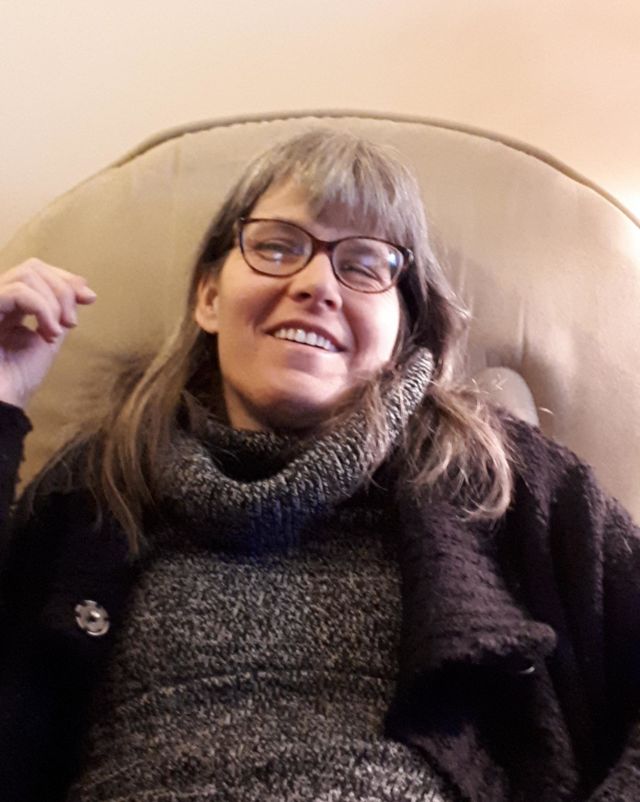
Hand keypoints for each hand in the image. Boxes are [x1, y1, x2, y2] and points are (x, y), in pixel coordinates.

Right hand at [0, 259, 96, 408]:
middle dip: (63, 289)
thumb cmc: (18, 379)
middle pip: (33, 267)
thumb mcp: (48, 339)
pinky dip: (43, 308)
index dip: (65, 279)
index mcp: (9, 304)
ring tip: (58, 332)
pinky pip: (18, 292)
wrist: (2, 404)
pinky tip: (50, 333)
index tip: (89, 298)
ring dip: (55, 301)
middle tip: (72, 322)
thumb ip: (59, 313)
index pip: (36, 272)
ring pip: (27, 274)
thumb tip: (80, 289)